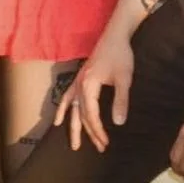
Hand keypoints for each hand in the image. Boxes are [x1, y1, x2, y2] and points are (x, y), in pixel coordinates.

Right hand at [54, 27, 134, 152]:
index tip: (106, 142)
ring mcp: (77, 81)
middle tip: (100, 147)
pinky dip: (63, 109)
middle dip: (90, 132)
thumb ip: (121, 101)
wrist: (115, 35)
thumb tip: (119, 123)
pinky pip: (67, 97)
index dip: (98, 130)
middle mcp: (79, 85)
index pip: (91, 114)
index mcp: (88, 85)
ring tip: (75, 145)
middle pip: (82, 114)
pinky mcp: (80, 77)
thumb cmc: (121, 55)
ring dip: (74, 127)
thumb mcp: (124, 78)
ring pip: (73, 109)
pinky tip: (59, 120)